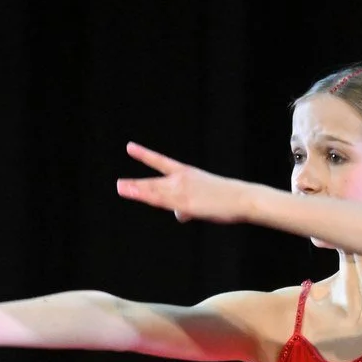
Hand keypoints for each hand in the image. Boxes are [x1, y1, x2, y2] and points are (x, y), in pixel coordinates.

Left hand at [116, 142, 244, 224]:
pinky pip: (162, 201)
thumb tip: (179, 214)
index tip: (130, 147)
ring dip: (137, 190)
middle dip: (136, 184)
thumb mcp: (205, 199)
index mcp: (187, 173)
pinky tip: (134, 193)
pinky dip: (148, 197)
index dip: (145, 155)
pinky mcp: (185, 202)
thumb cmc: (227, 199)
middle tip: (120, 185)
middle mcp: (181, 179)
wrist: (241, 198)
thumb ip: (188, 206)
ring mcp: (182, 190)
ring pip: (154, 191)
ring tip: (121, 188)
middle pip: (154, 181)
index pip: (162, 162)